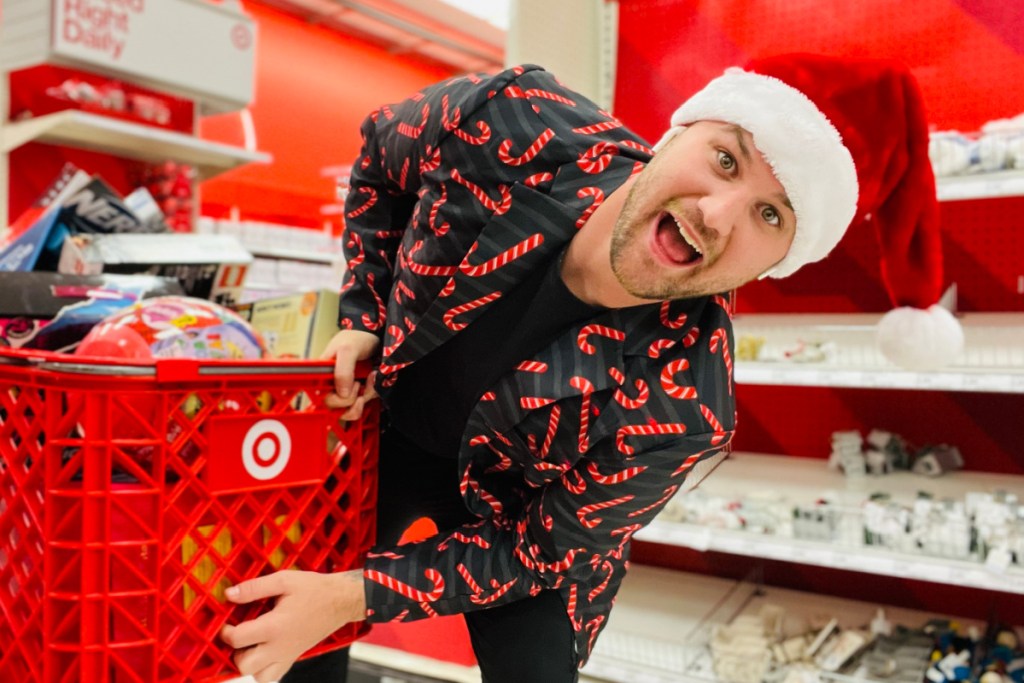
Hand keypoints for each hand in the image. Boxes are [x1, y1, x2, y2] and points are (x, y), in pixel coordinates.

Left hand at [220, 569, 365, 682]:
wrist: (341, 600)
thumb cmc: (315, 589)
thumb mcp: (283, 580)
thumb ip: (254, 588)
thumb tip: (229, 595)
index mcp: (275, 626)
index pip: (238, 639)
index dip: (225, 631)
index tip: (226, 621)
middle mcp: (280, 646)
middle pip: (244, 665)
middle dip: (234, 652)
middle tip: (237, 634)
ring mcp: (287, 655)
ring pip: (259, 676)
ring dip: (249, 663)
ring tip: (250, 644)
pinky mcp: (294, 657)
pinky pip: (273, 675)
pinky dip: (264, 669)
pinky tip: (264, 651)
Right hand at [320, 329, 379, 419]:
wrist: (374, 334)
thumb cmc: (357, 337)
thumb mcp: (347, 350)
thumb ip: (342, 371)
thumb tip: (342, 394)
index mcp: (323, 375)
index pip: (323, 398)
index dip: (336, 400)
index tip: (349, 389)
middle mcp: (332, 384)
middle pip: (337, 407)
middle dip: (352, 399)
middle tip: (360, 383)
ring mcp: (346, 388)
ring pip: (351, 408)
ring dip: (364, 396)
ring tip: (370, 379)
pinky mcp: (358, 391)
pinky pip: (362, 403)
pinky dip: (370, 394)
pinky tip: (373, 379)